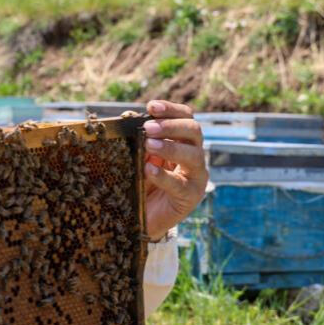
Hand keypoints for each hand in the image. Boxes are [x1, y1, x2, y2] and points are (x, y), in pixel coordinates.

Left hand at [142, 100, 207, 240]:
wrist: (142, 218)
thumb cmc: (142, 183)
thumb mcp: (138, 157)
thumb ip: (138, 139)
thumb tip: (127, 116)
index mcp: (183, 141)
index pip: (185, 117)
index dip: (171, 109)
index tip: (151, 106)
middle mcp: (194, 155)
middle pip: (194, 131)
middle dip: (171, 126)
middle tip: (148, 128)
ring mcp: (196, 176)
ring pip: (194, 155)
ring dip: (170, 147)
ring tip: (149, 144)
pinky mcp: (190, 197)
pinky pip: (180, 184)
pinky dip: (164, 175)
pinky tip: (148, 169)